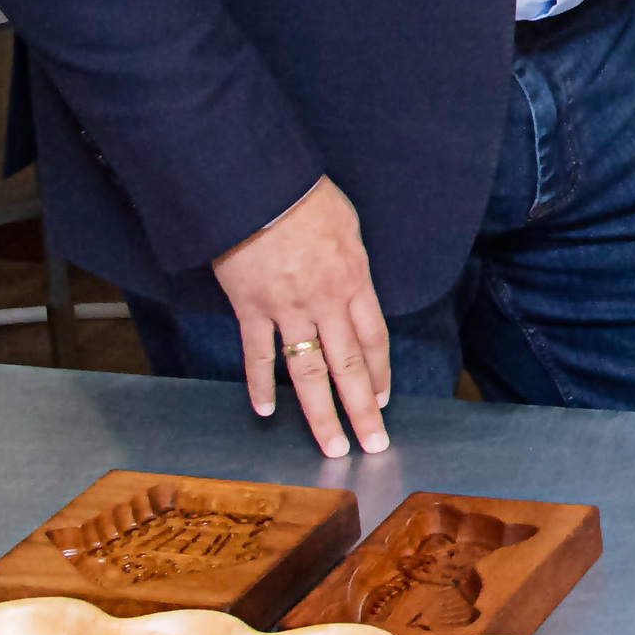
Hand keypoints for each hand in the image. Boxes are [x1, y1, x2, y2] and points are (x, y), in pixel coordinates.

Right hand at [211, 178, 391, 458]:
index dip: (381, 373)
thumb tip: (354, 287)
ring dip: (321, 414)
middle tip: (373, 445)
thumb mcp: (348, 228)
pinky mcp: (251, 308)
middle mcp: (326, 302)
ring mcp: (288, 309)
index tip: (384, 401)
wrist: (259, 187)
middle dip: (363, 409)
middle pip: (349, 366)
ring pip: (308, 372)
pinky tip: (266, 411)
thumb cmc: (306, 199)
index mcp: (355, 281)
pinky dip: (260, 384)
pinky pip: (257, 354)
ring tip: (331, 446)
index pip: (374, 339)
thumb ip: (353, 264)